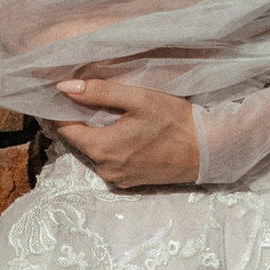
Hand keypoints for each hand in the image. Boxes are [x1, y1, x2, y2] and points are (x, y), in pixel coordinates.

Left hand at [54, 71, 203, 189]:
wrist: (208, 151)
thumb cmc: (175, 122)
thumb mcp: (139, 99)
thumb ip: (100, 93)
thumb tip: (63, 87)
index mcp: (102, 148)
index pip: (64, 128)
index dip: (61, 109)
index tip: (66, 94)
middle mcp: (104, 169)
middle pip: (79, 140)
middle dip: (81, 120)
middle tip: (94, 99)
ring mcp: (116, 179)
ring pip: (94, 151)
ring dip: (98, 134)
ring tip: (114, 116)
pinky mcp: (129, 182)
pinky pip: (109, 161)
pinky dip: (112, 146)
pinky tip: (128, 134)